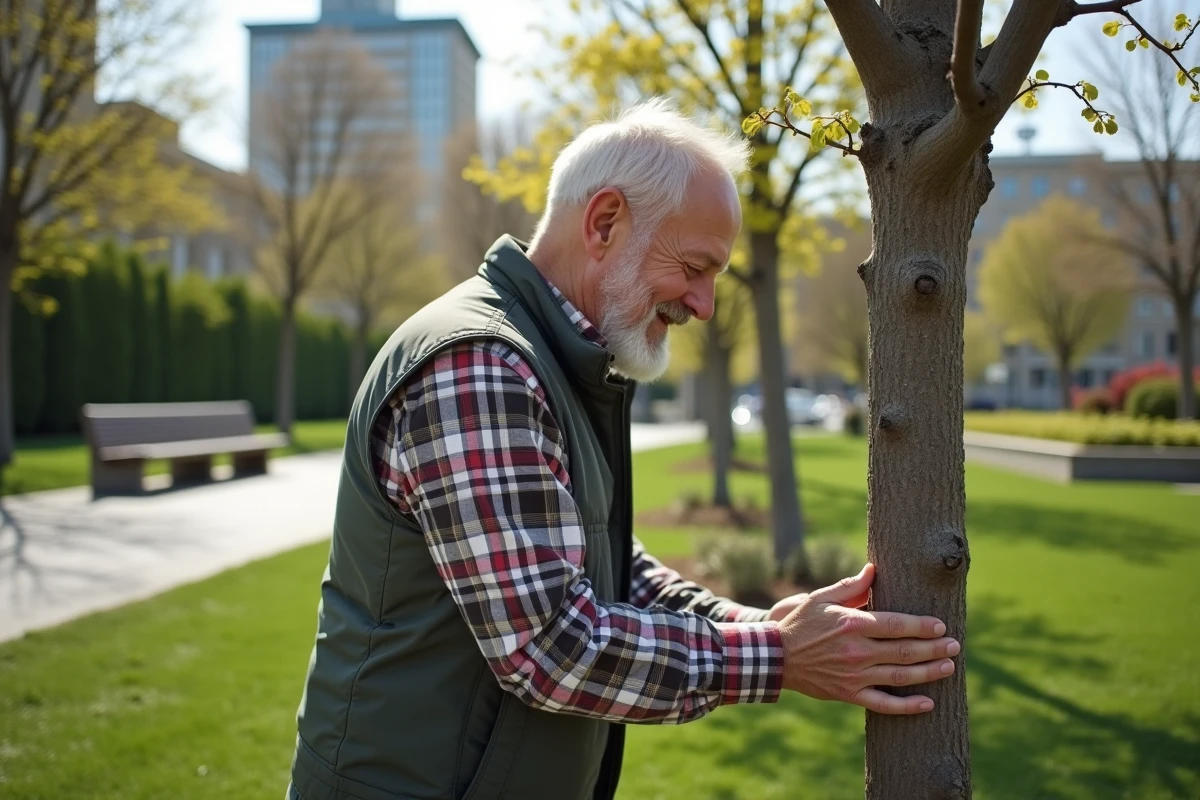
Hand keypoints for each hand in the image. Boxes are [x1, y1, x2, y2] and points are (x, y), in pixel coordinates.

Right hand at [777, 563, 959, 714]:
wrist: (776, 657)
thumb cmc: (800, 623)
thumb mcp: (821, 598)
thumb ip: (850, 586)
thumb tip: (874, 569)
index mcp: (853, 625)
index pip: (897, 625)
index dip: (922, 626)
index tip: (941, 625)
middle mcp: (858, 652)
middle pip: (905, 651)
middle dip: (934, 649)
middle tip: (955, 646)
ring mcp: (854, 676)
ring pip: (901, 677)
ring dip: (929, 673)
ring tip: (949, 667)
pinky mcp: (849, 695)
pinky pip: (883, 705)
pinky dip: (907, 706)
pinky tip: (927, 703)